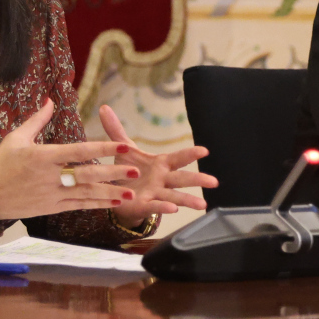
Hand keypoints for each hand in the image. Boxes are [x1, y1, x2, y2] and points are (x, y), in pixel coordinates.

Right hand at [0, 98, 138, 219]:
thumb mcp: (15, 138)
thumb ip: (36, 120)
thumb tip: (50, 100)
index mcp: (43, 156)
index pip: (79, 151)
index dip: (102, 148)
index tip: (123, 146)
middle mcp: (49, 176)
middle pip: (86, 174)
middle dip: (113, 173)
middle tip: (135, 170)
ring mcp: (51, 194)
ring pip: (85, 194)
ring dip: (110, 194)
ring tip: (131, 193)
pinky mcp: (51, 208)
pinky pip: (78, 206)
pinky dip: (97, 204)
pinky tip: (113, 203)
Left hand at [99, 105, 216, 227]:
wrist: (118, 196)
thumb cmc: (128, 171)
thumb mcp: (123, 150)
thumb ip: (116, 130)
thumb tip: (104, 107)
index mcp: (161, 164)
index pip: (178, 158)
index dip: (190, 154)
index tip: (204, 151)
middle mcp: (162, 180)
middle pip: (182, 179)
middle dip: (198, 179)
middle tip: (214, 182)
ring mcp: (156, 194)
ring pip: (175, 197)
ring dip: (188, 200)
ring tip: (202, 205)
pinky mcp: (145, 206)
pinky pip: (156, 207)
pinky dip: (163, 208)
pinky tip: (173, 210)